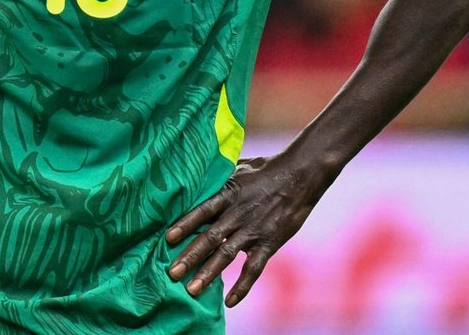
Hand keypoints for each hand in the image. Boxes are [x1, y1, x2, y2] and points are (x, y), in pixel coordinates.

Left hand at [165, 154, 328, 306]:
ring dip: (208, 273)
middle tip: (172, 274)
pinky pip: (254, 268)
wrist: (300, 175)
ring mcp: (253, 230)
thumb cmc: (266, 169)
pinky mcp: (269, 243)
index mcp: (228, 194)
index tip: (167, 239)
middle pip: (210, 238)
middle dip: (189, 256)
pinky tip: (230, 301)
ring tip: (192, 290)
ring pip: (227, 255)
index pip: (202, 210)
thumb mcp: (238, 167)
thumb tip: (197, 175)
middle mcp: (238, 214)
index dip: (185, 224)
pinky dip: (243, 285)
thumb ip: (218, 177)